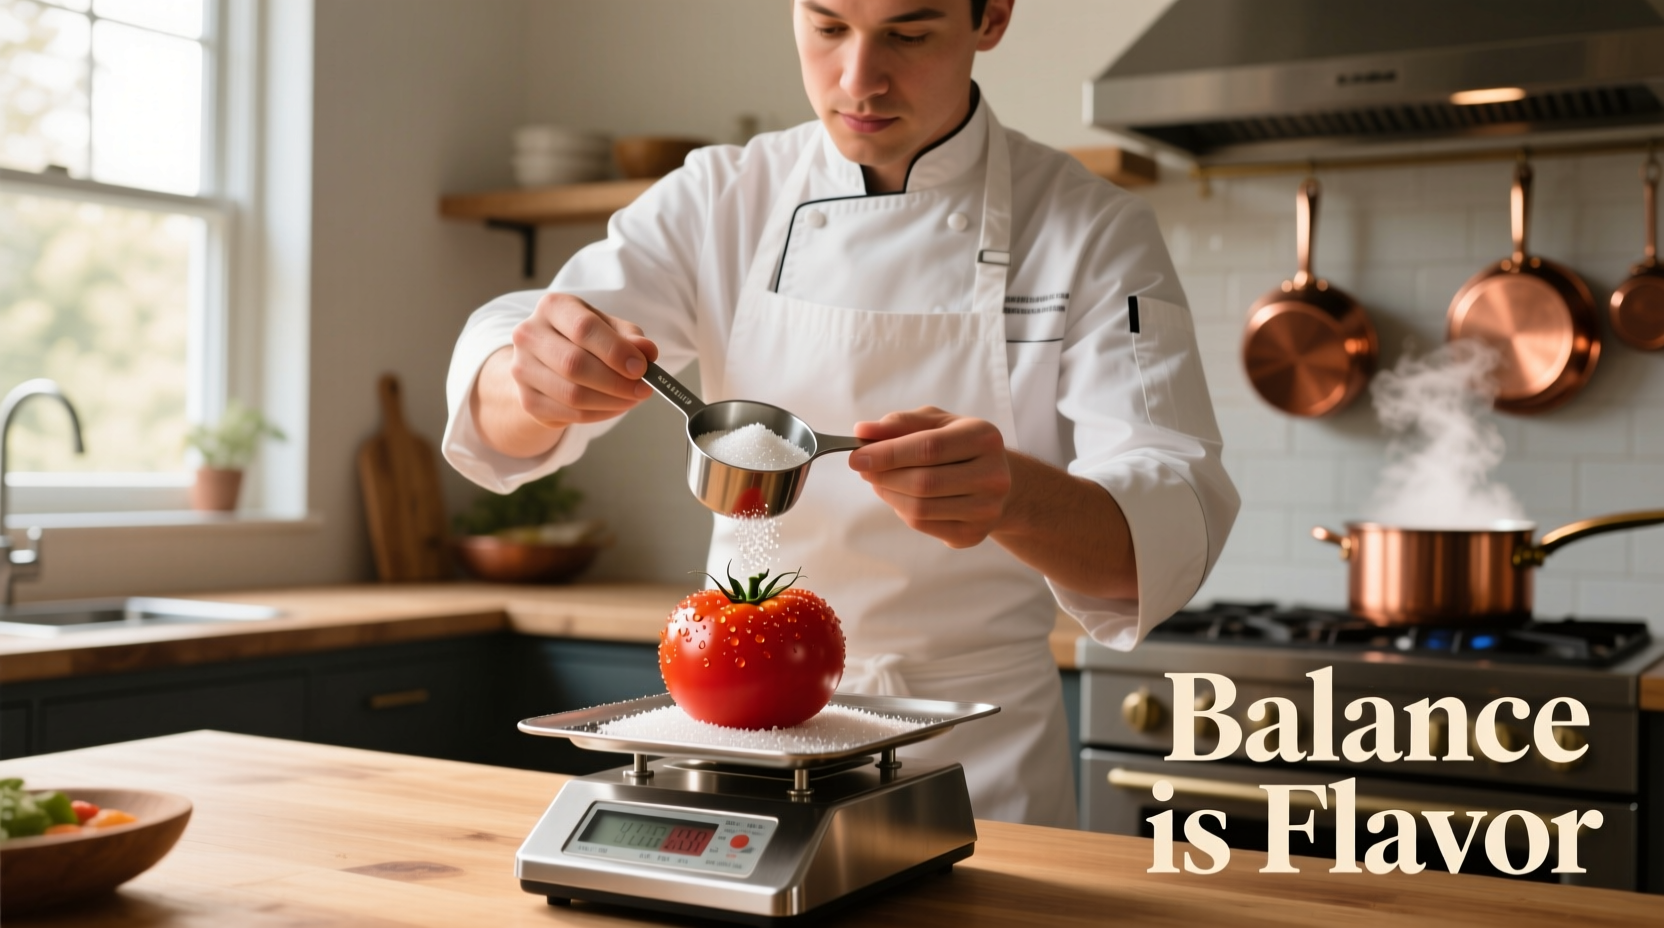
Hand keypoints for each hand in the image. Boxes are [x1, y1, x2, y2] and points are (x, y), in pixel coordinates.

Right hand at [505, 292, 657, 427]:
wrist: (548, 363)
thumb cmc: (584, 340)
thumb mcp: (610, 329)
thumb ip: (630, 337)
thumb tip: (647, 351)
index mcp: (553, 307)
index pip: (584, 328)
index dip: (616, 350)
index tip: (641, 367)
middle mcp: (530, 335)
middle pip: (575, 364)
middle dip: (616, 381)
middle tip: (644, 389)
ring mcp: (523, 369)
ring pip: (572, 394)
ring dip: (611, 401)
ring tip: (632, 398)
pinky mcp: (527, 400)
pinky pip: (569, 414)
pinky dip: (599, 414)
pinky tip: (614, 406)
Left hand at [847, 407, 1011, 547]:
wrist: (998, 481)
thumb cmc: (958, 446)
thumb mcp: (935, 423)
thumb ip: (900, 423)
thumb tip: (863, 430)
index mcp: (984, 438)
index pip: (929, 448)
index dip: (888, 454)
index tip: (857, 456)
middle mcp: (993, 475)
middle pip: (924, 482)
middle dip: (884, 476)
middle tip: (864, 470)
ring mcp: (987, 509)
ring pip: (920, 508)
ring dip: (889, 495)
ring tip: (881, 482)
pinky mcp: (974, 534)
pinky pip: (923, 525)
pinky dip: (902, 511)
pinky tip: (902, 497)